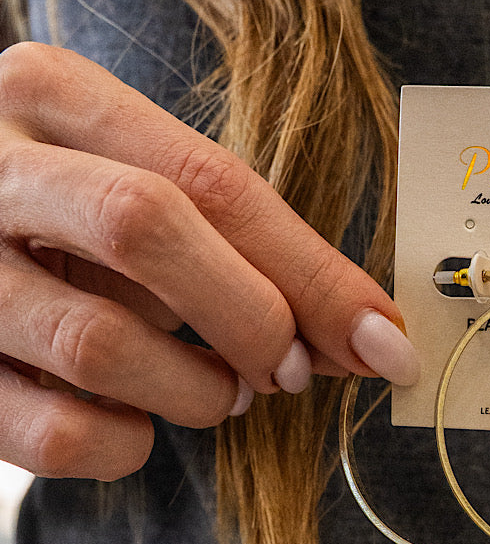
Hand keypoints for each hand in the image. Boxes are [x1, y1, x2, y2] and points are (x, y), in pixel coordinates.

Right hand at [0, 43, 418, 479]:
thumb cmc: (68, 226)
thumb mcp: (137, 190)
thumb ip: (237, 242)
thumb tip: (370, 336)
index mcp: (50, 96)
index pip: (210, 180)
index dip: (312, 270)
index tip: (384, 341)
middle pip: (146, 225)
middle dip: (250, 316)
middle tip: (290, 370)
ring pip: (98, 342)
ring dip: (195, 391)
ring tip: (218, 395)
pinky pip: (54, 433)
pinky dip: (123, 446)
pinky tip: (133, 426)